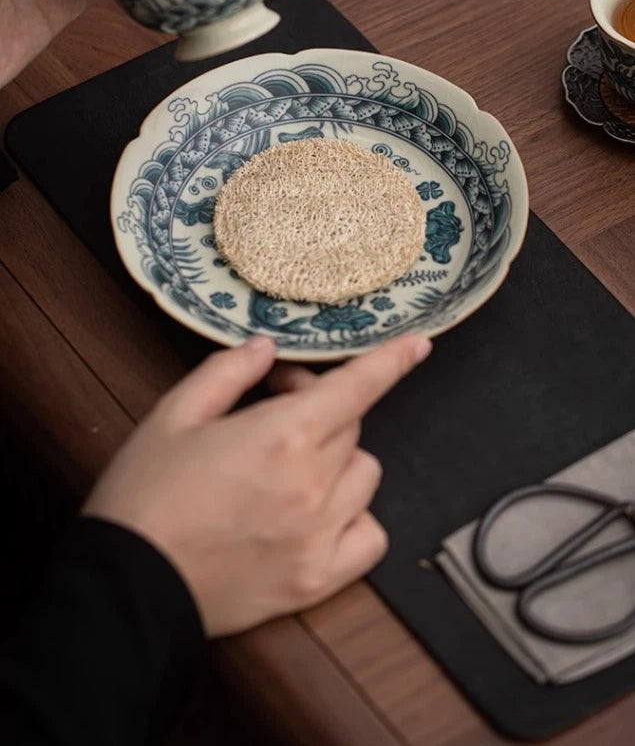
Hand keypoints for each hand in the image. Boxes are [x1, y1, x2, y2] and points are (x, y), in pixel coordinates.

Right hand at [83, 334, 431, 636]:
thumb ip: (227, 373)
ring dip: (338, 460)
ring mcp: (321, 536)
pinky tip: (320, 515)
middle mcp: (314, 484)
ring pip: (365, 475)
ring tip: (292, 467)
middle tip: (274, 413)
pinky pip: (370, 536)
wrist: (128, 587)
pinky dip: (355, 517)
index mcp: (281, 435)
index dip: (391, 361)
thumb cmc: (145, 497)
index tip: (418, 345)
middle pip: (351, 426)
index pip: (356, 388)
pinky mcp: (317, 580)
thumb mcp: (173, 416)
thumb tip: (267, 350)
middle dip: (320, 408)